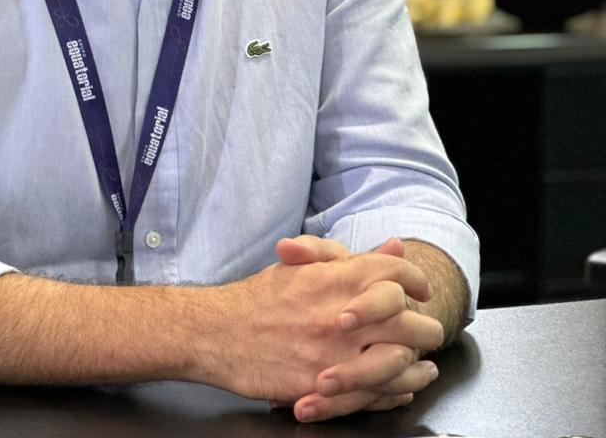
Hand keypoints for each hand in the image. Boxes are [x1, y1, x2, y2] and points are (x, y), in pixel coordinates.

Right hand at [206, 236, 437, 414]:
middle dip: (424, 328)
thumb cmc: (258, 299)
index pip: (399, 274)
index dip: (417, 280)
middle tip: (422, 330)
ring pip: (402, 364)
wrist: (217, 333)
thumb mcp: (301, 266)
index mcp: (338, 279)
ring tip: (423, 367)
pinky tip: (400, 388)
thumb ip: (349, 257)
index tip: (419, 291)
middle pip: (413, 323)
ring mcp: (337, 353)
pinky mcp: (326, 387)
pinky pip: (377, 394)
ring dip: (418, 367)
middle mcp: (343, 315)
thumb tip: (394, 249)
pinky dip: (395, 392)